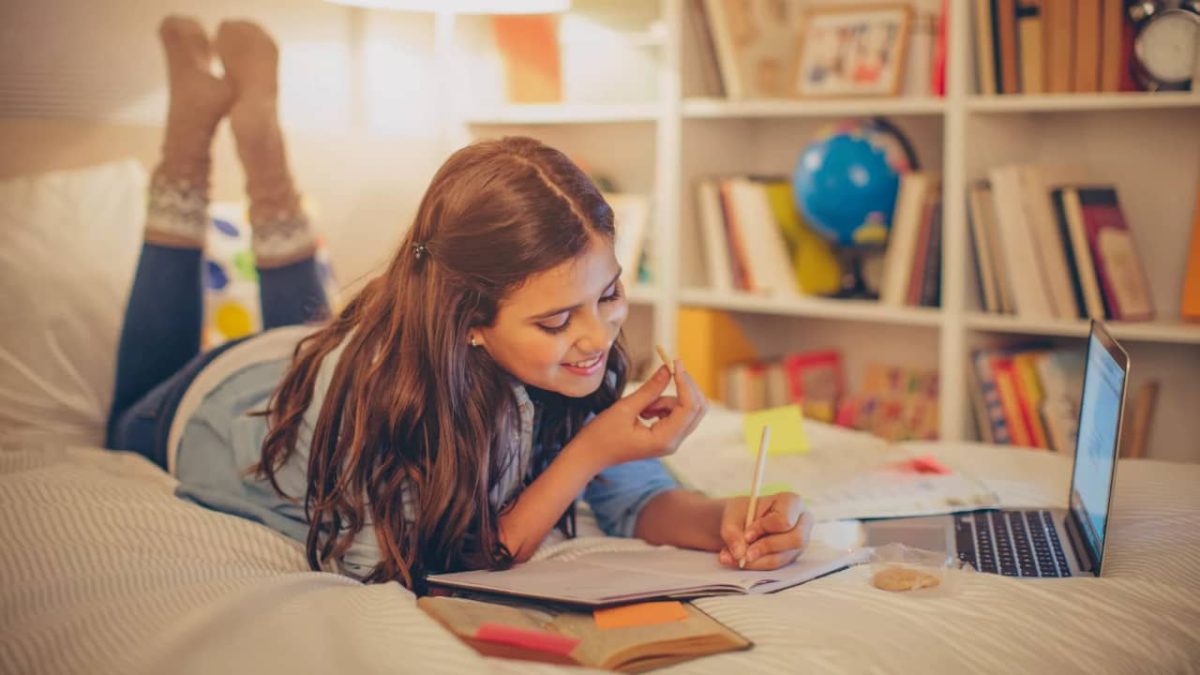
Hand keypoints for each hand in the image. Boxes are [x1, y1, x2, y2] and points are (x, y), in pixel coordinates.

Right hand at [571, 361, 707, 469]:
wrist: (590, 455)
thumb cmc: (602, 435)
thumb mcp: (624, 408)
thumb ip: (650, 389)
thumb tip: (668, 368)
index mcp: (665, 439)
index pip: (689, 407)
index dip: (685, 382)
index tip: (674, 362)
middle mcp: (673, 443)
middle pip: (697, 408)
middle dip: (685, 387)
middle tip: (667, 369)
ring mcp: (671, 441)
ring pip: (685, 409)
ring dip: (667, 399)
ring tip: (641, 406)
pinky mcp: (666, 437)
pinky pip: (675, 414)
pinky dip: (663, 406)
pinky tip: (644, 411)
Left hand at [717, 492, 812, 569]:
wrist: (740, 522)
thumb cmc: (741, 513)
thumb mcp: (732, 517)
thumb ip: (733, 533)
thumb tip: (739, 553)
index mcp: (792, 502)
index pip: (785, 520)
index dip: (765, 529)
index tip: (747, 535)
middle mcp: (802, 522)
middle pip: (795, 540)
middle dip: (766, 548)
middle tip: (744, 554)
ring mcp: (799, 542)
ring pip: (783, 557)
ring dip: (757, 560)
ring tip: (735, 557)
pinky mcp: (791, 556)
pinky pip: (776, 566)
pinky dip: (757, 565)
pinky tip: (742, 560)